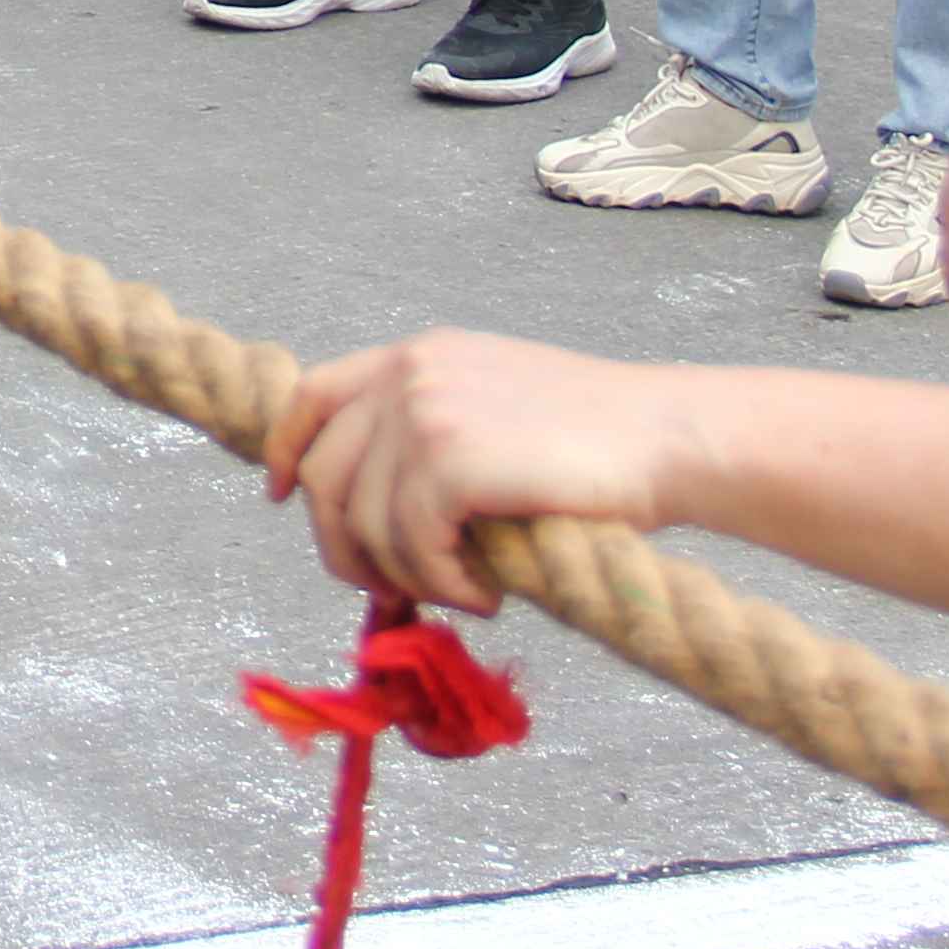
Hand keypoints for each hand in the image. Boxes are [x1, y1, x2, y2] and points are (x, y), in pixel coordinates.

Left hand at [264, 329, 692, 613]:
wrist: (669, 438)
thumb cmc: (597, 444)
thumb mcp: (492, 411)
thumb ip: (427, 438)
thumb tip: (367, 520)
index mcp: (416, 355)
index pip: (314, 396)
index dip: (286, 451)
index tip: (280, 497)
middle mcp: (408, 373)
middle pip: (324, 475)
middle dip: (345, 547)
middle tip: (391, 592)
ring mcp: (424, 411)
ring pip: (366, 523)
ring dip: (410, 577)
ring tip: (467, 592)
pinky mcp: (450, 458)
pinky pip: (412, 545)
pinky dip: (445, 584)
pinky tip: (488, 592)